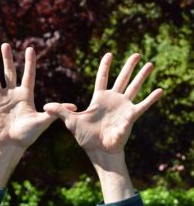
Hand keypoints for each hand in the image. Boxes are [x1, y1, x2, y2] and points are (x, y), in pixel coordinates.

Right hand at [0, 43, 75, 150]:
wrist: (11, 146)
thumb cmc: (28, 135)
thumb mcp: (42, 122)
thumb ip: (55, 112)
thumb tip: (74, 106)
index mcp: (25, 95)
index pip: (28, 75)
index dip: (30, 62)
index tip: (30, 48)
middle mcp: (12, 94)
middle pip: (10, 72)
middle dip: (8, 59)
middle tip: (6, 44)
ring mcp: (0, 99)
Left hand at [44, 53, 162, 154]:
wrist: (99, 152)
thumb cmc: (85, 138)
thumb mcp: (71, 122)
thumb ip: (60, 112)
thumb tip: (44, 106)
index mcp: (99, 98)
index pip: (103, 78)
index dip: (106, 66)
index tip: (109, 54)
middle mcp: (112, 100)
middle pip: (122, 78)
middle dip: (129, 66)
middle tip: (137, 53)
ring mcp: (123, 107)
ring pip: (134, 87)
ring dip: (142, 76)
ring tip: (151, 64)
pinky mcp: (131, 117)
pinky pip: (143, 105)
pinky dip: (152, 98)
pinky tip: (161, 90)